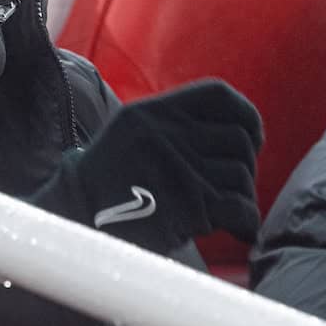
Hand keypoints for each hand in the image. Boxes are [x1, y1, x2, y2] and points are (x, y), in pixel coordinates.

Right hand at [34, 79, 263, 252]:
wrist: (76, 222)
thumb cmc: (107, 186)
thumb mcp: (129, 135)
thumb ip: (173, 127)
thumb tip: (238, 134)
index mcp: (151, 112)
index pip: (218, 95)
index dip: (245, 116)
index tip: (250, 139)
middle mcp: (165, 133)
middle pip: (238, 140)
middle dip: (244, 166)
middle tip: (229, 186)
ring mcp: (177, 168)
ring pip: (242, 176)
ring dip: (241, 198)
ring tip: (222, 212)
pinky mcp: (189, 205)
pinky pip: (242, 208)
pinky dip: (246, 223)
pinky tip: (236, 229)